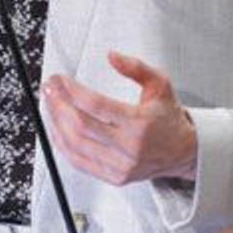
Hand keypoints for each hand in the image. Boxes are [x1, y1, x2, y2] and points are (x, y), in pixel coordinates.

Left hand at [42, 51, 197, 185]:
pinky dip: (63, 144)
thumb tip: (112, 56)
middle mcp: (130, 147)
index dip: (73, 91)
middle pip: (81, 126)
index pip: (97, 105)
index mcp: (140, 122)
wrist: (183, 152)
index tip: (60, 80)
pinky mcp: (115, 177)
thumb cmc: (168, 118)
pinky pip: (80, 162)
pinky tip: (57, 128)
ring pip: (76, 145)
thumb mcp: (160, 84)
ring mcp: (121, 165)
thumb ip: (136, 68)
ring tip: (50, 105)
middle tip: (49, 90)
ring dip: (56, 123)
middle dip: (59, 105)